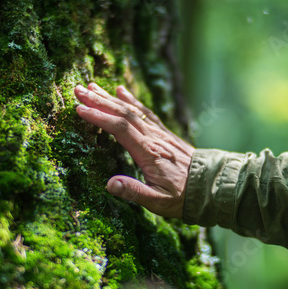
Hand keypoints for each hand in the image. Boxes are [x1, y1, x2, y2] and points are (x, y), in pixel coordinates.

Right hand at [74, 83, 194, 218]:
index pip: (120, 129)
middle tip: (78, 90)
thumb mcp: (158, 202)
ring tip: (91, 87)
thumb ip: (134, 192)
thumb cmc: (182, 196)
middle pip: (123, 113)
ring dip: (110, 98)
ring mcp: (160, 133)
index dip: (99, 117)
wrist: (210, 185)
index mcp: (149, 153)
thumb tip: (110, 184)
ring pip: (133, 110)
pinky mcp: (164, 133)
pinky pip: (145, 112)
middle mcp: (154, 138)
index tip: (79, 109)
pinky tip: (121, 91)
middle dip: (99, 101)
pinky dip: (132, 101)